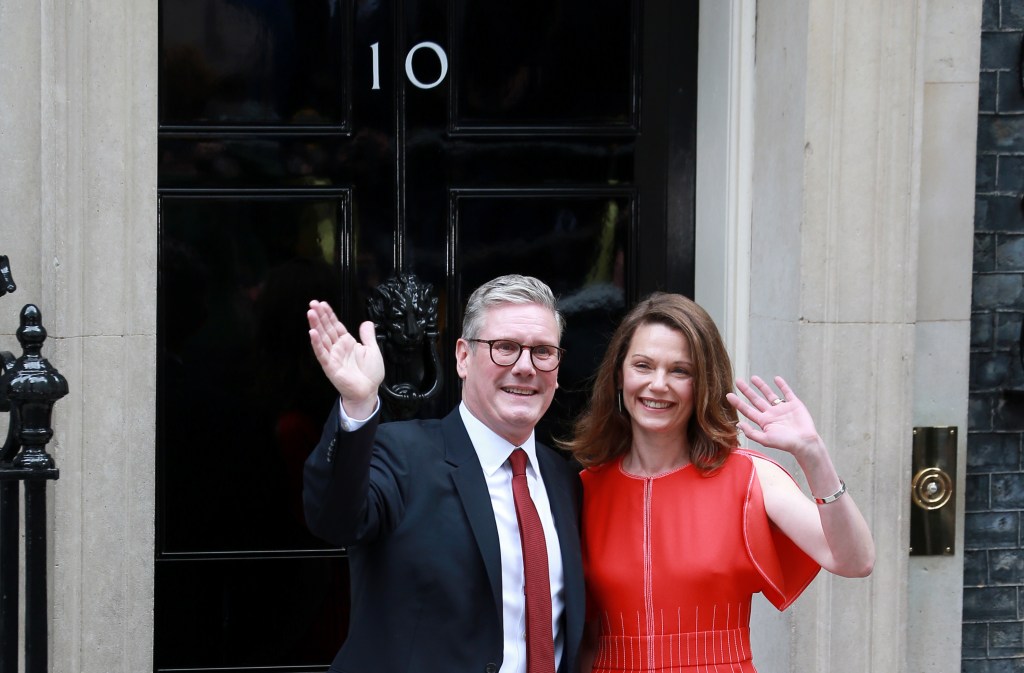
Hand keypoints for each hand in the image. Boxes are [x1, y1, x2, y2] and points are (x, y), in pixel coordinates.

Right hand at [307, 300, 384, 417]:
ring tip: (310, 313)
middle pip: (327, 329)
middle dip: (320, 316)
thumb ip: (368, 336)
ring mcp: (333, 356)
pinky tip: (312, 333)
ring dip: (315, 325)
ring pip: (322, 338)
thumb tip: (366, 322)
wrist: (368, 391)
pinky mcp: (330, 367)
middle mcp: (338, 348)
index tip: (322, 304)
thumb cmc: (370, 374)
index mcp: (347, 343)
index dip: (329, 314)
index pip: (335, 325)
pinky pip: (322, 353)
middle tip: (313, 303)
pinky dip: (317, 344)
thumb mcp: (372, 350)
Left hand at [726, 375, 823, 459]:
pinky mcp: (794, 404)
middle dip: (747, 391)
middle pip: (756, 400)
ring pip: (770, 395)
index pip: (748, 410)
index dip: (738, 403)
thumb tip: (738, 424)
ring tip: (753, 378)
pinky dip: (782, 385)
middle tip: (738, 381)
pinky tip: (776, 379)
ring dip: (762, 386)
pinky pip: (787, 392)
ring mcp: (783, 408)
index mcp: (764, 422)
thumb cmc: (785, 443)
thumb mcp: (765, 439)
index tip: (728, 395)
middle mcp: (771, 414)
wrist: (805, 442)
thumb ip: (751, 432)